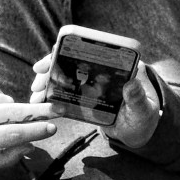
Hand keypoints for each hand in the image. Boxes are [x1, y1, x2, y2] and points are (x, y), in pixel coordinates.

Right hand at [29, 52, 160, 148]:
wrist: (138, 132)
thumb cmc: (145, 117)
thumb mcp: (143, 110)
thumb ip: (137, 98)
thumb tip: (131, 84)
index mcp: (117, 64)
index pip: (92, 48)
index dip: (71, 46)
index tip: (55, 51)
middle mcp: (101, 69)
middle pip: (72, 60)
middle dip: (51, 66)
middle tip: (37, 78)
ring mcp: (90, 82)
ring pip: (65, 75)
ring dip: (47, 82)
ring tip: (34, 95)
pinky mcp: (83, 96)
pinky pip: (65, 92)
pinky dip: (50, 96)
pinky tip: (39, 102)